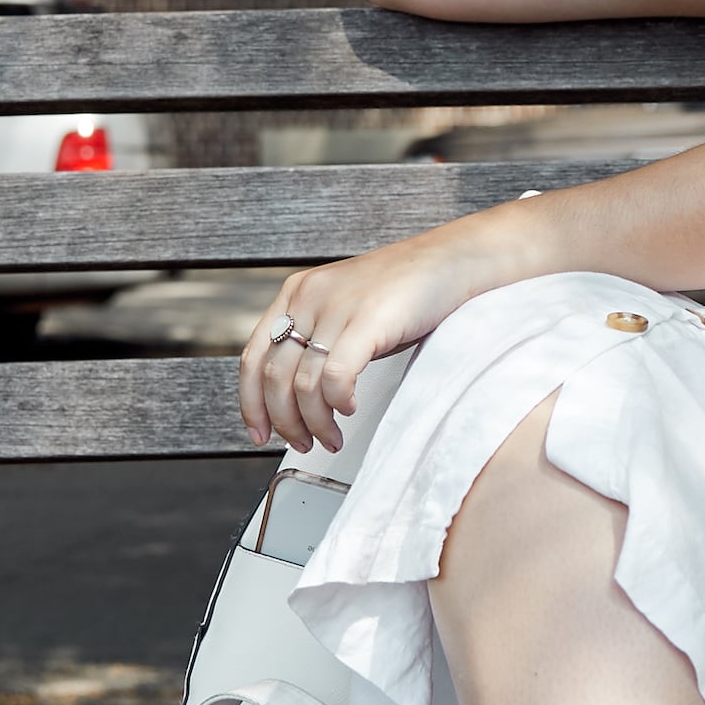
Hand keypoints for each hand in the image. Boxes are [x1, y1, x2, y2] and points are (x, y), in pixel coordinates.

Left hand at [238, 225, 502, 454]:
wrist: (453, 260)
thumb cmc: (406, 291)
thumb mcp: (347, 310)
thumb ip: (320, 339)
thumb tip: (301, 396)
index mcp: (296, 294)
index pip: (253, 358)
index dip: (251, 404)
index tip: (260, 433)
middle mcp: (308, 298)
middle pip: (273, 378)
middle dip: (286, 423)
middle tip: (304, 444)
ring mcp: (336, 307)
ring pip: (302, 384)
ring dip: (315, 423)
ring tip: (332, 437)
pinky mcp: (366, 320)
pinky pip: (335, 377)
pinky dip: (338, 402)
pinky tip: (350, 409)